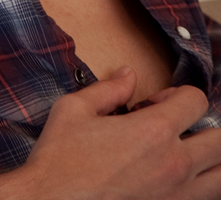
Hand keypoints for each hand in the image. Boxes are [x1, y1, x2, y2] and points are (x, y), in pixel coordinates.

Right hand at [22, 65, 220, 198]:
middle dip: (201, 128)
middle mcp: (174, 166)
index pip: (197, 101)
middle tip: (174, 129)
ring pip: (219, 179)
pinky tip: (166, 182)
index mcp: (154, 132)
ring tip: (179, 157)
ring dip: (206, 163)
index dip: (179, 94)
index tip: (156, 103)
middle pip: (219, 142)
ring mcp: (174, 198)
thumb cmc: (59, 160)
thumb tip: (129, 75)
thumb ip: (109, 89)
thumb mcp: (75, 109)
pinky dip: (194, 189)